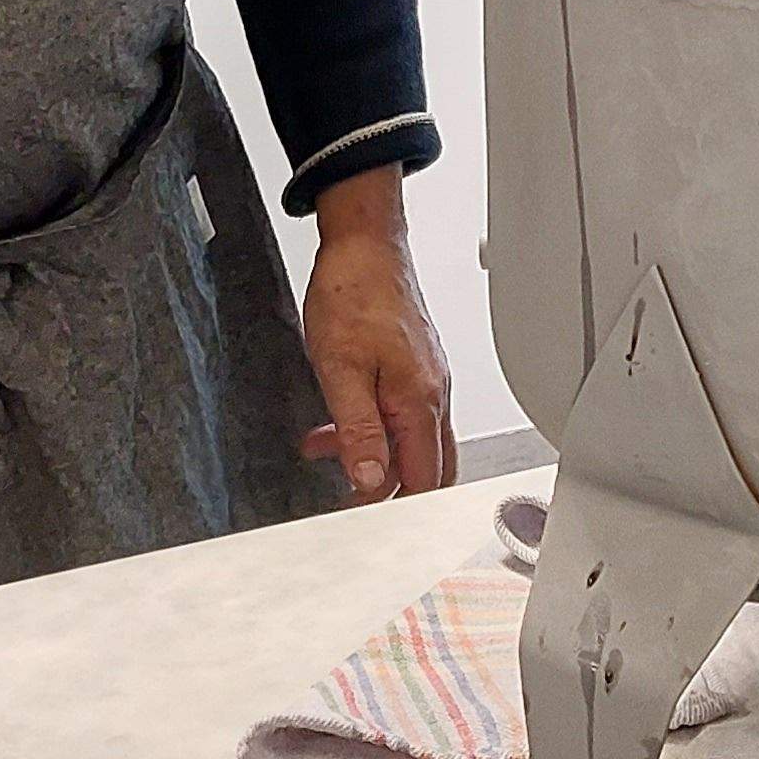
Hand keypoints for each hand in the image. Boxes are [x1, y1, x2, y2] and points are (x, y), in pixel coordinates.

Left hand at [296, 167, 456, 498]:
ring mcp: (427, 377)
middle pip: (429, 466)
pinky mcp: (415, 363)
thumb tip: (370, 480)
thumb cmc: (354, 293)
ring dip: (374, 455)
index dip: (391, 507)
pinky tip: (337, 420)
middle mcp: (433, 393)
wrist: (364, 242)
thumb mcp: (340, 369)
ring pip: (412, 438)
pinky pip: (402, 411)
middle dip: (393, 491)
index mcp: (420, 401)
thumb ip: (357, 431)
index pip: (422, 479)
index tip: (356, 516)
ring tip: (326, 453)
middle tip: (353, 502)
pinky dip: (373, 427)